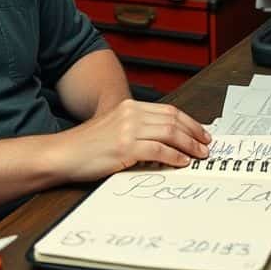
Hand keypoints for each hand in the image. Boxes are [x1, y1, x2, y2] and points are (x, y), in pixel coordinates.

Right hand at [50, 100, 211, 182]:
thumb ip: (138, 129)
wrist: (64, 154)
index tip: (201, 133)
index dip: (189, 122)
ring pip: (170, 134)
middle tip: (206, 146)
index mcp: (129, 107)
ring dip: (189, 146)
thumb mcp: (115, 128)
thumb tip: (166, 141)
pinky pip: (159, 150)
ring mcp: (128, 130)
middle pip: (173, 120)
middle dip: (194, 133)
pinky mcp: (125, 148)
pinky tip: (181, 162)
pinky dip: (174, 156)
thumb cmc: (87, 146)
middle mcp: (130, 114)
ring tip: (199, 155)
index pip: (169, 111)